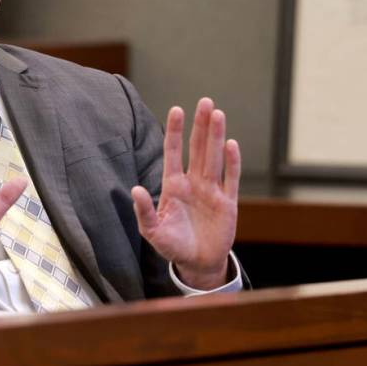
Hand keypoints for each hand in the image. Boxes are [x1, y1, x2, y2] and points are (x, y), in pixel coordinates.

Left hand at [131, 98, 240, 289]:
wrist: (197, 263)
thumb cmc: (172, 246)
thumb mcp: (153, 232)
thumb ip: (144, 211)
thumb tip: (135, 190)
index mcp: (173, 186)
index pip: (174, 152)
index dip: (176, 132)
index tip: (177, 109)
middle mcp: (193, 183)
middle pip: (198, 148)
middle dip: (200, 125)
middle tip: (205, 101)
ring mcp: (212, 191)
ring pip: (214, 157)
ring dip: (216, 136)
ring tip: (217, 114)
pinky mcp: (228, 203)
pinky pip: (231, 179)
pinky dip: (232, 162)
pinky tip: (231, 144)